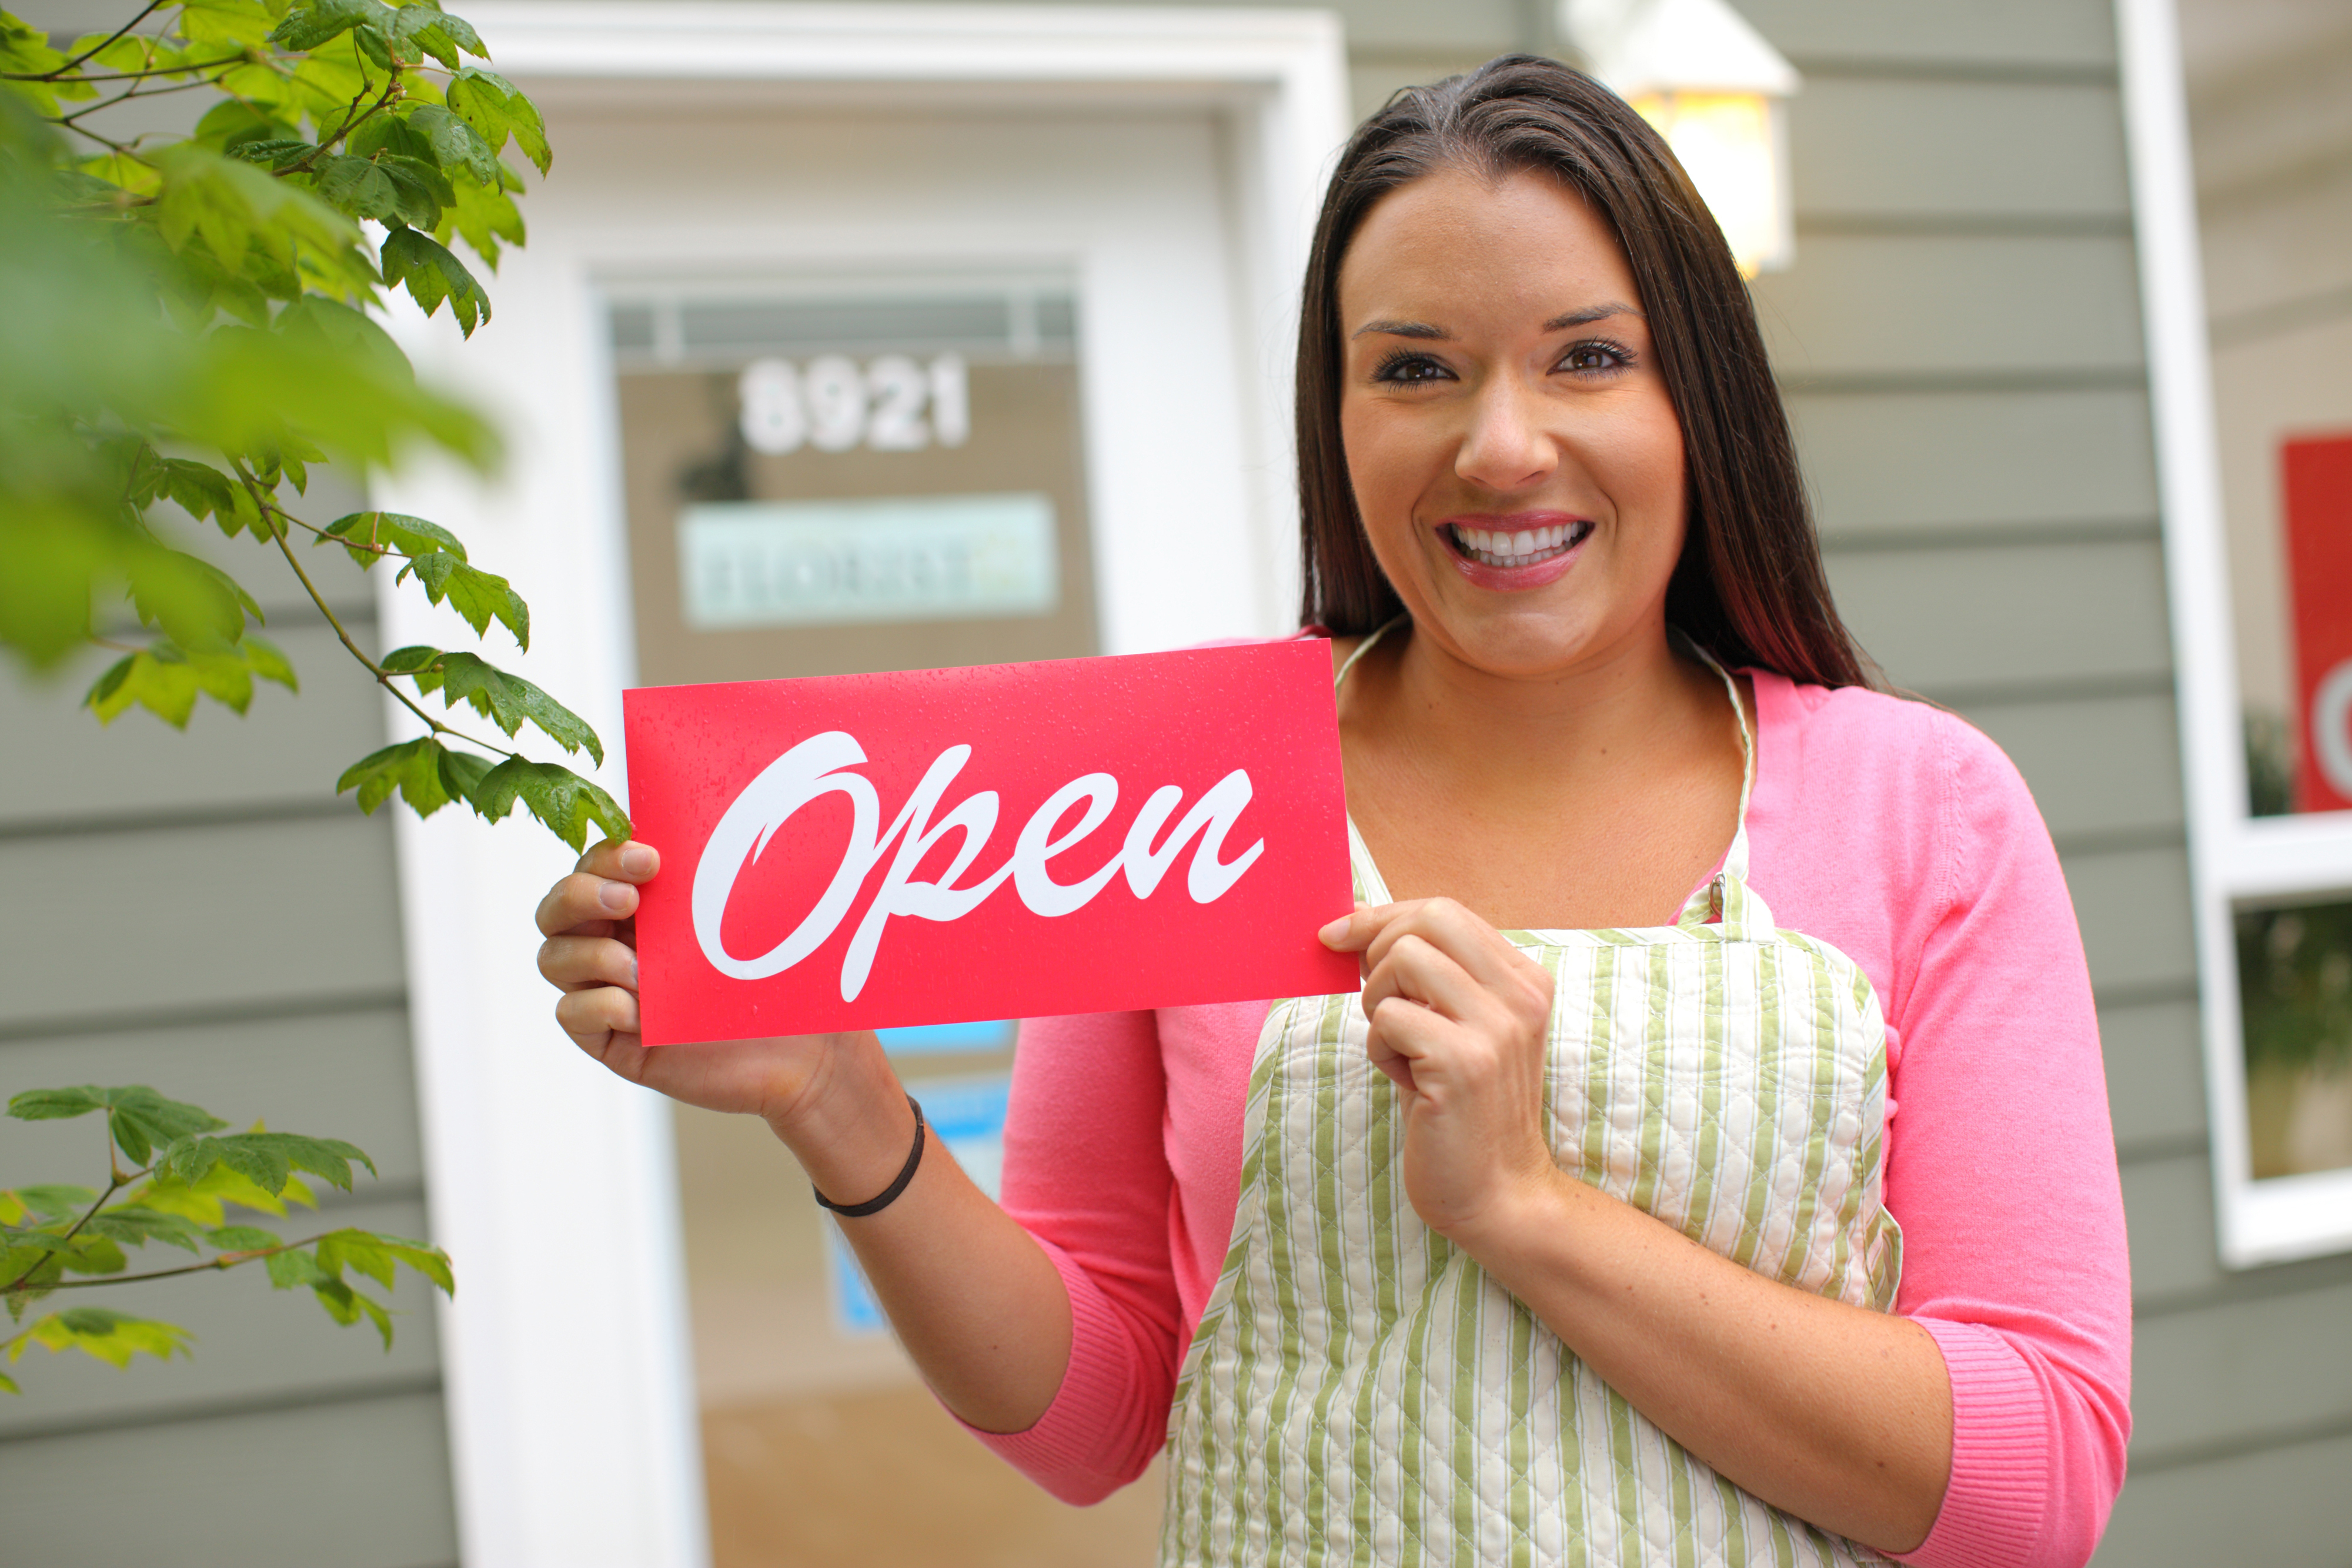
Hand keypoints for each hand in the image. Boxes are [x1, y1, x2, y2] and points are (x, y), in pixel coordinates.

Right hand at [532, 839, 884, 1148]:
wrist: (807, 1055)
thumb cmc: (786, 978)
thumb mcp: (757, 914)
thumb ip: (728, 869)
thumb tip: (726, 795)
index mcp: (646, 903)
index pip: (595, 865)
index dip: (608, 856)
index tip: (652, 860)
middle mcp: (619, 940)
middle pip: (556, 908)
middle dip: (580, 895)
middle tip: (630, 902)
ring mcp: (611, 990)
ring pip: (553, 958)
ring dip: (592, 955)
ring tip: (641, 971)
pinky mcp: (613, 1040)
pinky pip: (570, 1014)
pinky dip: (597, 1006)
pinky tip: (639, 1012)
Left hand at [1319, 899, 1561, 1239]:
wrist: (1497, 1192)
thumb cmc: (1461, 1108)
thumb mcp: (1454, 1027)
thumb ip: (1424, 975)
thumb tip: (1358, 919)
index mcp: (1523, 980)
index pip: (1444, 911)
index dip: (1382, 917)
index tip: (1339, 935)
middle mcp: (1519, 996)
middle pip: (1426, 921)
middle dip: (1378, 952)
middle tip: (1377, 1003)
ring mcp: (1496, 1028)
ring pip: (1402, 961)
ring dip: (1379, 1004)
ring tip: (1401, 1050)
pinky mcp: (1464, 1063)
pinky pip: (1387, 1019)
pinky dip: (1379, 1049)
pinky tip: (1407, 1084)